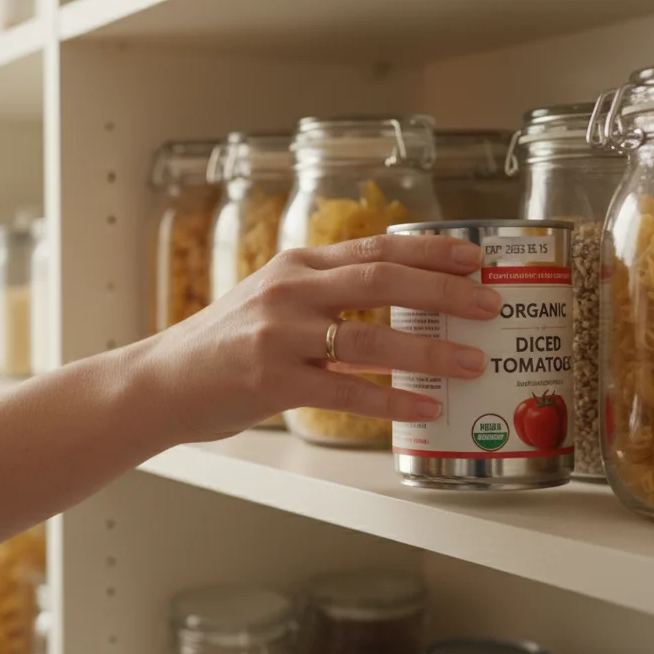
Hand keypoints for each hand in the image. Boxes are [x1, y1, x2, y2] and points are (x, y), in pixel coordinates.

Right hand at [141, 234, 504, 442]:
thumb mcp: (274, 300)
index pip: (376, 247)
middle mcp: (290, 291)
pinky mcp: (271, 382)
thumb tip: (399, 302)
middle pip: (382, 280)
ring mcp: (280, 336)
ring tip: (472, 362)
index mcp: (297, 264)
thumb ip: (327, 294)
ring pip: (371, 338)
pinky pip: (346, 392)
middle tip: (490, 304)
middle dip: (444, 291)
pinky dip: (392, 400)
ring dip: (430, 350)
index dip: (431, 250)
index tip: (475, 256)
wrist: (163, 381)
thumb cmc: (225, 345)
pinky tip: (425, 406)